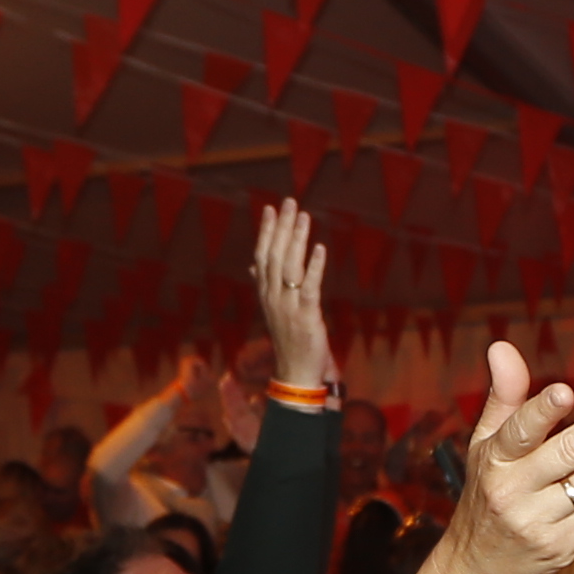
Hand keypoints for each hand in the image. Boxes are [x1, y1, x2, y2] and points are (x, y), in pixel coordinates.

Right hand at [252, 198, 334, 395]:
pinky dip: (314, 267)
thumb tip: (253, 265)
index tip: (270, 208)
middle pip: (275, 255)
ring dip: (296, 240)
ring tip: (303, 216)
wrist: (294, 372)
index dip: (266, 231)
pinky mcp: (306, 316)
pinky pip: (309, 287)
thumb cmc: (288, 339)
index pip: (262, 255)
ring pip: (289, 267)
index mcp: (265, 293)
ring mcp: (288, 306)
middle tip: (289, 202)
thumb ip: (264, 284)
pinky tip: (320, 248)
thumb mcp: (273, 309)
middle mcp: (273, 297)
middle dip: (282, 227)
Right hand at [443, 343, 573, 573]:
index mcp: (493, 460)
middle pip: (572, 452)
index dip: (541, 412)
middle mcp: (513, 491)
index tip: (567, 391)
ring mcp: (539, 521)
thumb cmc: (488, 492)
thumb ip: (503, 396)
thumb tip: (502, 345)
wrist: (477, 567)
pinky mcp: (562, 545)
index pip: (517, 432)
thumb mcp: (485, 445)